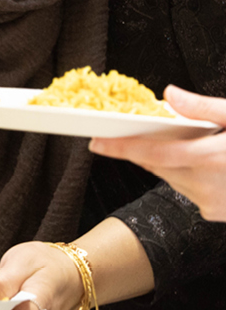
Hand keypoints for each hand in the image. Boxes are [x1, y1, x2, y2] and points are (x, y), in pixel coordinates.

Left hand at [90, 85, 225, 220]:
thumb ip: (205, 108)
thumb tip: (169, 95)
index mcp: (215, 158)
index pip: (156, 153)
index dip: (122, 148)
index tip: (96, 143)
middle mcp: (210, 185)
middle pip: (158, 166)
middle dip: (141, 150)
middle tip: (124, 135)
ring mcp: (213, 203)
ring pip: (170, 179)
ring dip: (166, 162)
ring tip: (184, 144)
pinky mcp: (216, 214)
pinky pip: (186, 191)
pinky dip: (184, 176)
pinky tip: (201, 164)